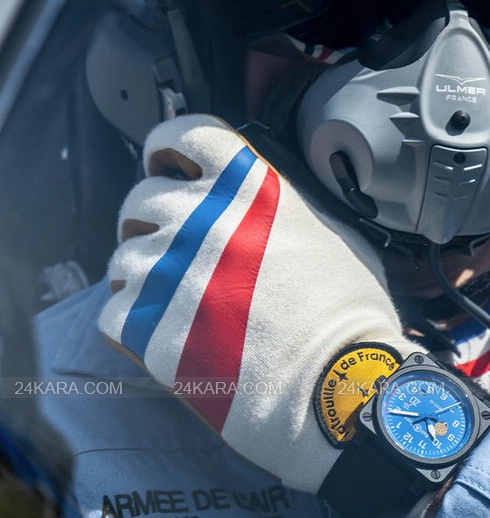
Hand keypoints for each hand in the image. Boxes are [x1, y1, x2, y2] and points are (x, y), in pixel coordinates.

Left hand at [98, 114, 420, 492]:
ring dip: (142, 274)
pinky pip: (113, 311)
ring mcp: (170, 270)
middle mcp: (202, 217)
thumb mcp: (331, 230)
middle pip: (141, 197)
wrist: (337, 383)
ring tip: (176, 303)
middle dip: (150, 220)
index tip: (166, 163)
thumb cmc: (347, 312)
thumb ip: (286, 203)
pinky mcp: (148, 327)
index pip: (184, 134)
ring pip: (124, 256)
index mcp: (249, 186)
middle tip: (173, 248)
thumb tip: (268, 201)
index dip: (166, 147)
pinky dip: (131, 323)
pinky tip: (164, 336)